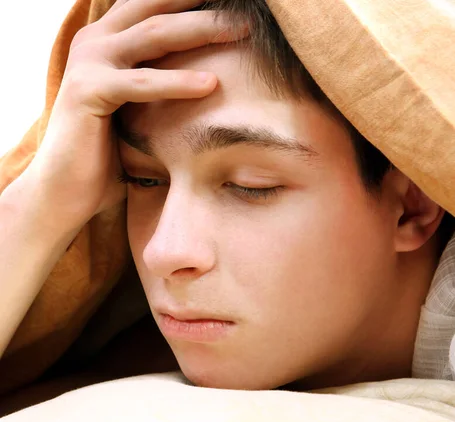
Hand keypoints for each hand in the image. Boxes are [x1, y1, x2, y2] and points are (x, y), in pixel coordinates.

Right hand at [25, 0, 247, 235]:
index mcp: (107, 41)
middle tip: (248, 11)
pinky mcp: (88, 90)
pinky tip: (212, 84)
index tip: (232, 4)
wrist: (65, 190)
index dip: (189, 3)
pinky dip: (178, 83)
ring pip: (154, 35)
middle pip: (158, 10)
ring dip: (202, 29)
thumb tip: (208, 83)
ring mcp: (89, 62)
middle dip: (202, 7)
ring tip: (242, 30)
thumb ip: (157, 86)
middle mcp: (95, 42)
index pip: (154, 8)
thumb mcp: (136, 111)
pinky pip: (143, 83)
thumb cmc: (106, 155)